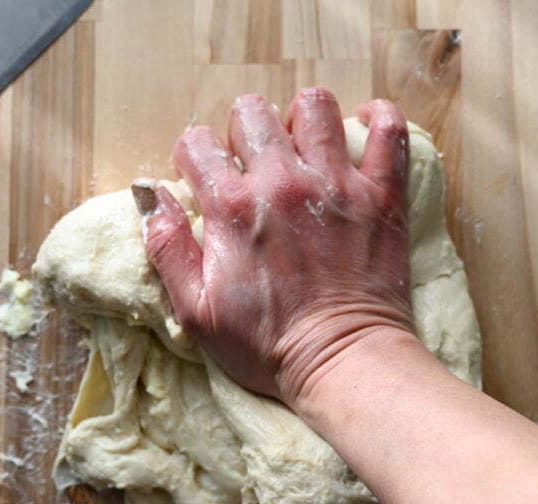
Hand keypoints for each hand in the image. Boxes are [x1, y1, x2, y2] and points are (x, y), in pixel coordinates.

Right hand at [133, 88, 412, 405]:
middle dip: (243, 132)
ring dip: (302, 120)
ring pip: (314, 106)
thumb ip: (166, 248)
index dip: (194, 157)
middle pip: (252, 113)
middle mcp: (282, 182)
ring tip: (303, 148)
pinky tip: (365, 124)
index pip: (197, 143)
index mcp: (232, 206)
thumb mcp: (196, 311)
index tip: (204, 178)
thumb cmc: (268, 347)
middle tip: (252, 164)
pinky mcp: (382, 195)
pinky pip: (388, 130)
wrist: (343, 363)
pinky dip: (378, 118)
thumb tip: (149, 194)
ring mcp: (337, 183)